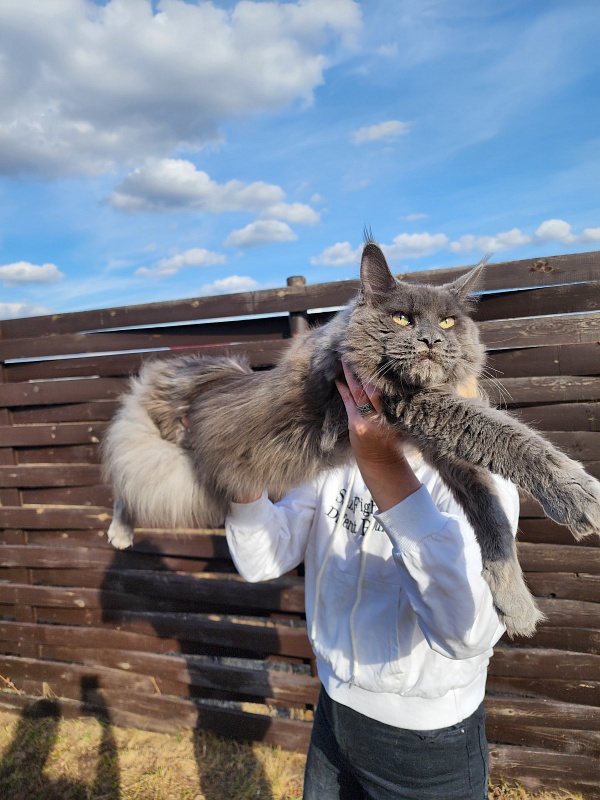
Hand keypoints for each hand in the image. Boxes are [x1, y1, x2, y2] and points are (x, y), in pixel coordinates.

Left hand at [335, 361, 420, 510]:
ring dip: (351, 373)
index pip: (391, 387)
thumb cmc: (396, 439)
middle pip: (373, 386)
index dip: (385, 371)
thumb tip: (399, 377)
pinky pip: (348, 401)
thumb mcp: (404, 420)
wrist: (382, 463)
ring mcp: (367, 419)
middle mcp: (383, 415)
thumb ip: (400, 402)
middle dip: (366, 368)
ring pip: (359, 390)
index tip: (382, 353)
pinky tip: (338, 377)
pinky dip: (343, 388)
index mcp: (398, 412)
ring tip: (346, 355)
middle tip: (360, 346)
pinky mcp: (355, 424)